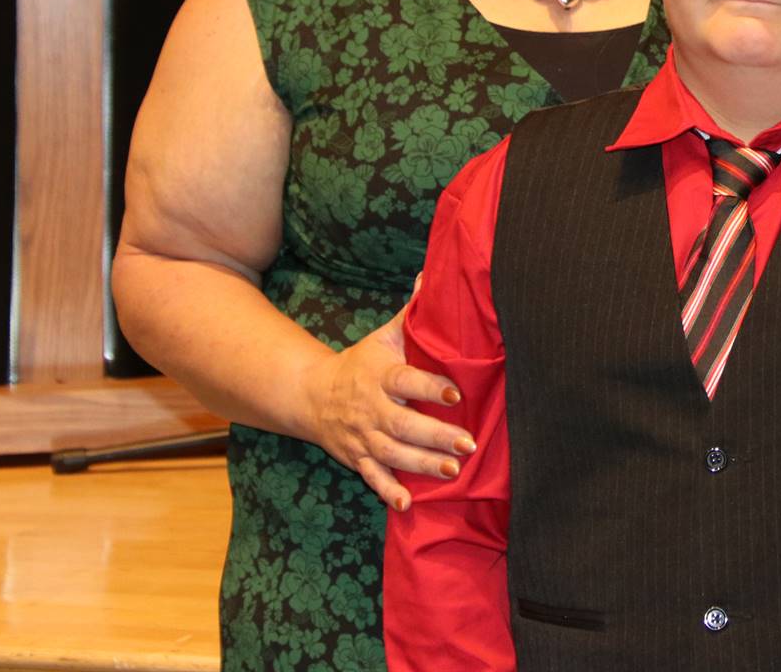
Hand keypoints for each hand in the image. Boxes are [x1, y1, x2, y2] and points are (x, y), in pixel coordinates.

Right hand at [301, 285, 473, 511]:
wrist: (312, 395)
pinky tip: (407, 504)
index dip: (430, 386)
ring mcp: (363, 436)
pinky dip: (388, 491)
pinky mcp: (357, 458)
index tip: (455, 394)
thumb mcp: (382, 337)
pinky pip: (372, 477)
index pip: (406, 380)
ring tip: (453, 471)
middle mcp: (371, 408)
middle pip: (403, 423)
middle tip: (467, 443)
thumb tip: (433, 275)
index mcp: (380, 375)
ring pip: (393, 453)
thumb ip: (410, 314)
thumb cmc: (361, 364)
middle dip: (435, 435)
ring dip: (422, 464)